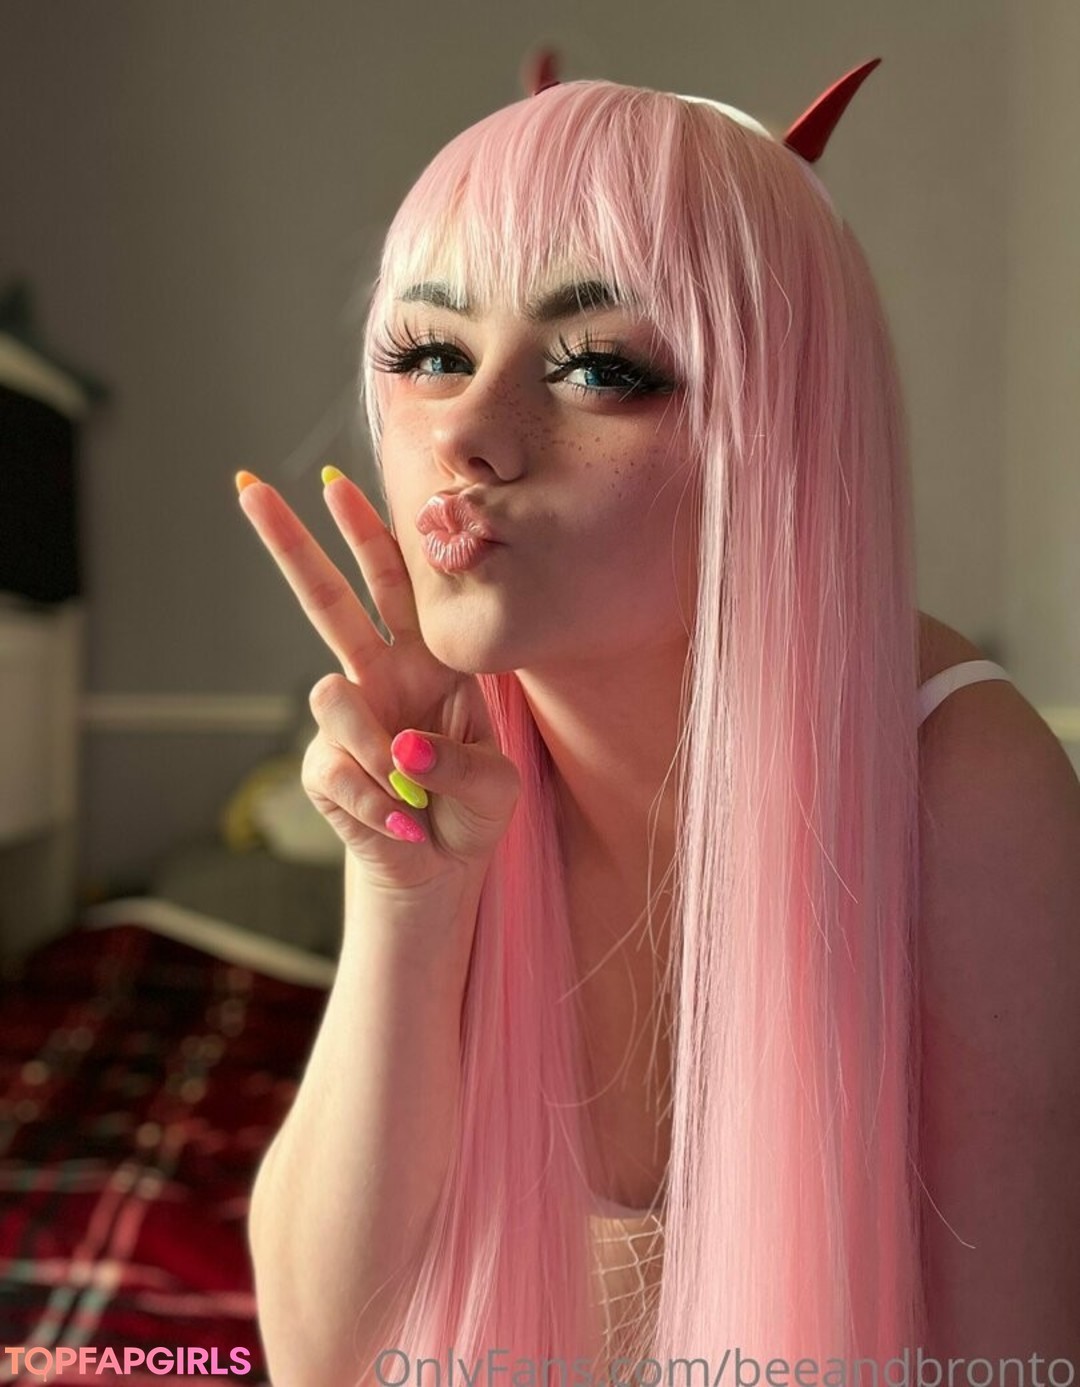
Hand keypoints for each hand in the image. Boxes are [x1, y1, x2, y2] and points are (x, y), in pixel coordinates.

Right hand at [235, 469, 520, 902]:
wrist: (444, 868)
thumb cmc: (476, 808)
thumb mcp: (497, 785)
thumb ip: (459, 761)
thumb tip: (399, 748)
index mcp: (431, 660)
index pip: (399, 587)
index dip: (369, 536)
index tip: (337, 486)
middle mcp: (383, 676)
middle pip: (327, 599)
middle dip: (290, 545)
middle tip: (251, 491)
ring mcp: (348, 719)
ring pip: (333, 697)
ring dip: (378, 752)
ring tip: (415, 796)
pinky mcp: (323, 766)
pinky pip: (337, 768)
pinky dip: (379, 805)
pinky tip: (403, 823)